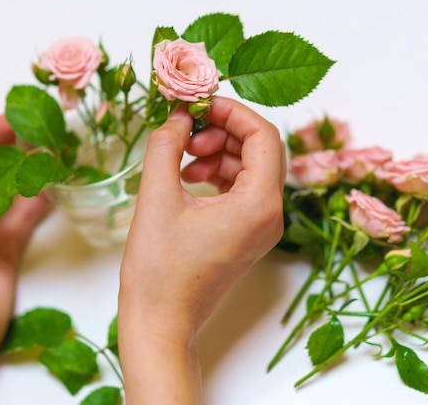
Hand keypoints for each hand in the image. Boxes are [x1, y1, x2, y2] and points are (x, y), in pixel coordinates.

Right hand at [118, 97, 285, 403]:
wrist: (162, 321)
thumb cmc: (158, 269)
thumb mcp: (157, 196)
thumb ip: (166, 144)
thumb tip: (178, 115)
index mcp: (259, 203)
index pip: (263, 135)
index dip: (231, 111)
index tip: (198, 105)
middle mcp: (271, 214)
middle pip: (261, 149)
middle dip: (223, 131)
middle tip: (185, 134)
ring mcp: (262, 227)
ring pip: (251, 168)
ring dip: (219, 152)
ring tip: (182, 159)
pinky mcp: (249, 235)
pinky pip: (242, 189)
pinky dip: (218, 174)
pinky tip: (187, 176)